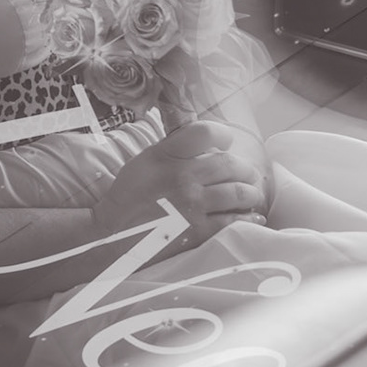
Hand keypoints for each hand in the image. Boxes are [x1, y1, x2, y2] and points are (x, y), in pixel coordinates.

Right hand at [96, 121, 266, 246]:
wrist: (114, 234)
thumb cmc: (130, 196)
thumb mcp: (145, 162)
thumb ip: (175, 150)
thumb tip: (208, 144)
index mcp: (166, 156)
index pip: (205, 132)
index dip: (222, 135)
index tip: (226, 142)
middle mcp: (181, 177)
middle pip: (230, 164)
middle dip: (245, 169)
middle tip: (248, 174)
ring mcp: (192, 205)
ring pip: (239, 192)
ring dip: (251, 193)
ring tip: (251, 195)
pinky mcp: (198, 231)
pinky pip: (234, 221)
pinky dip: (248, 218)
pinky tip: (252, 217)